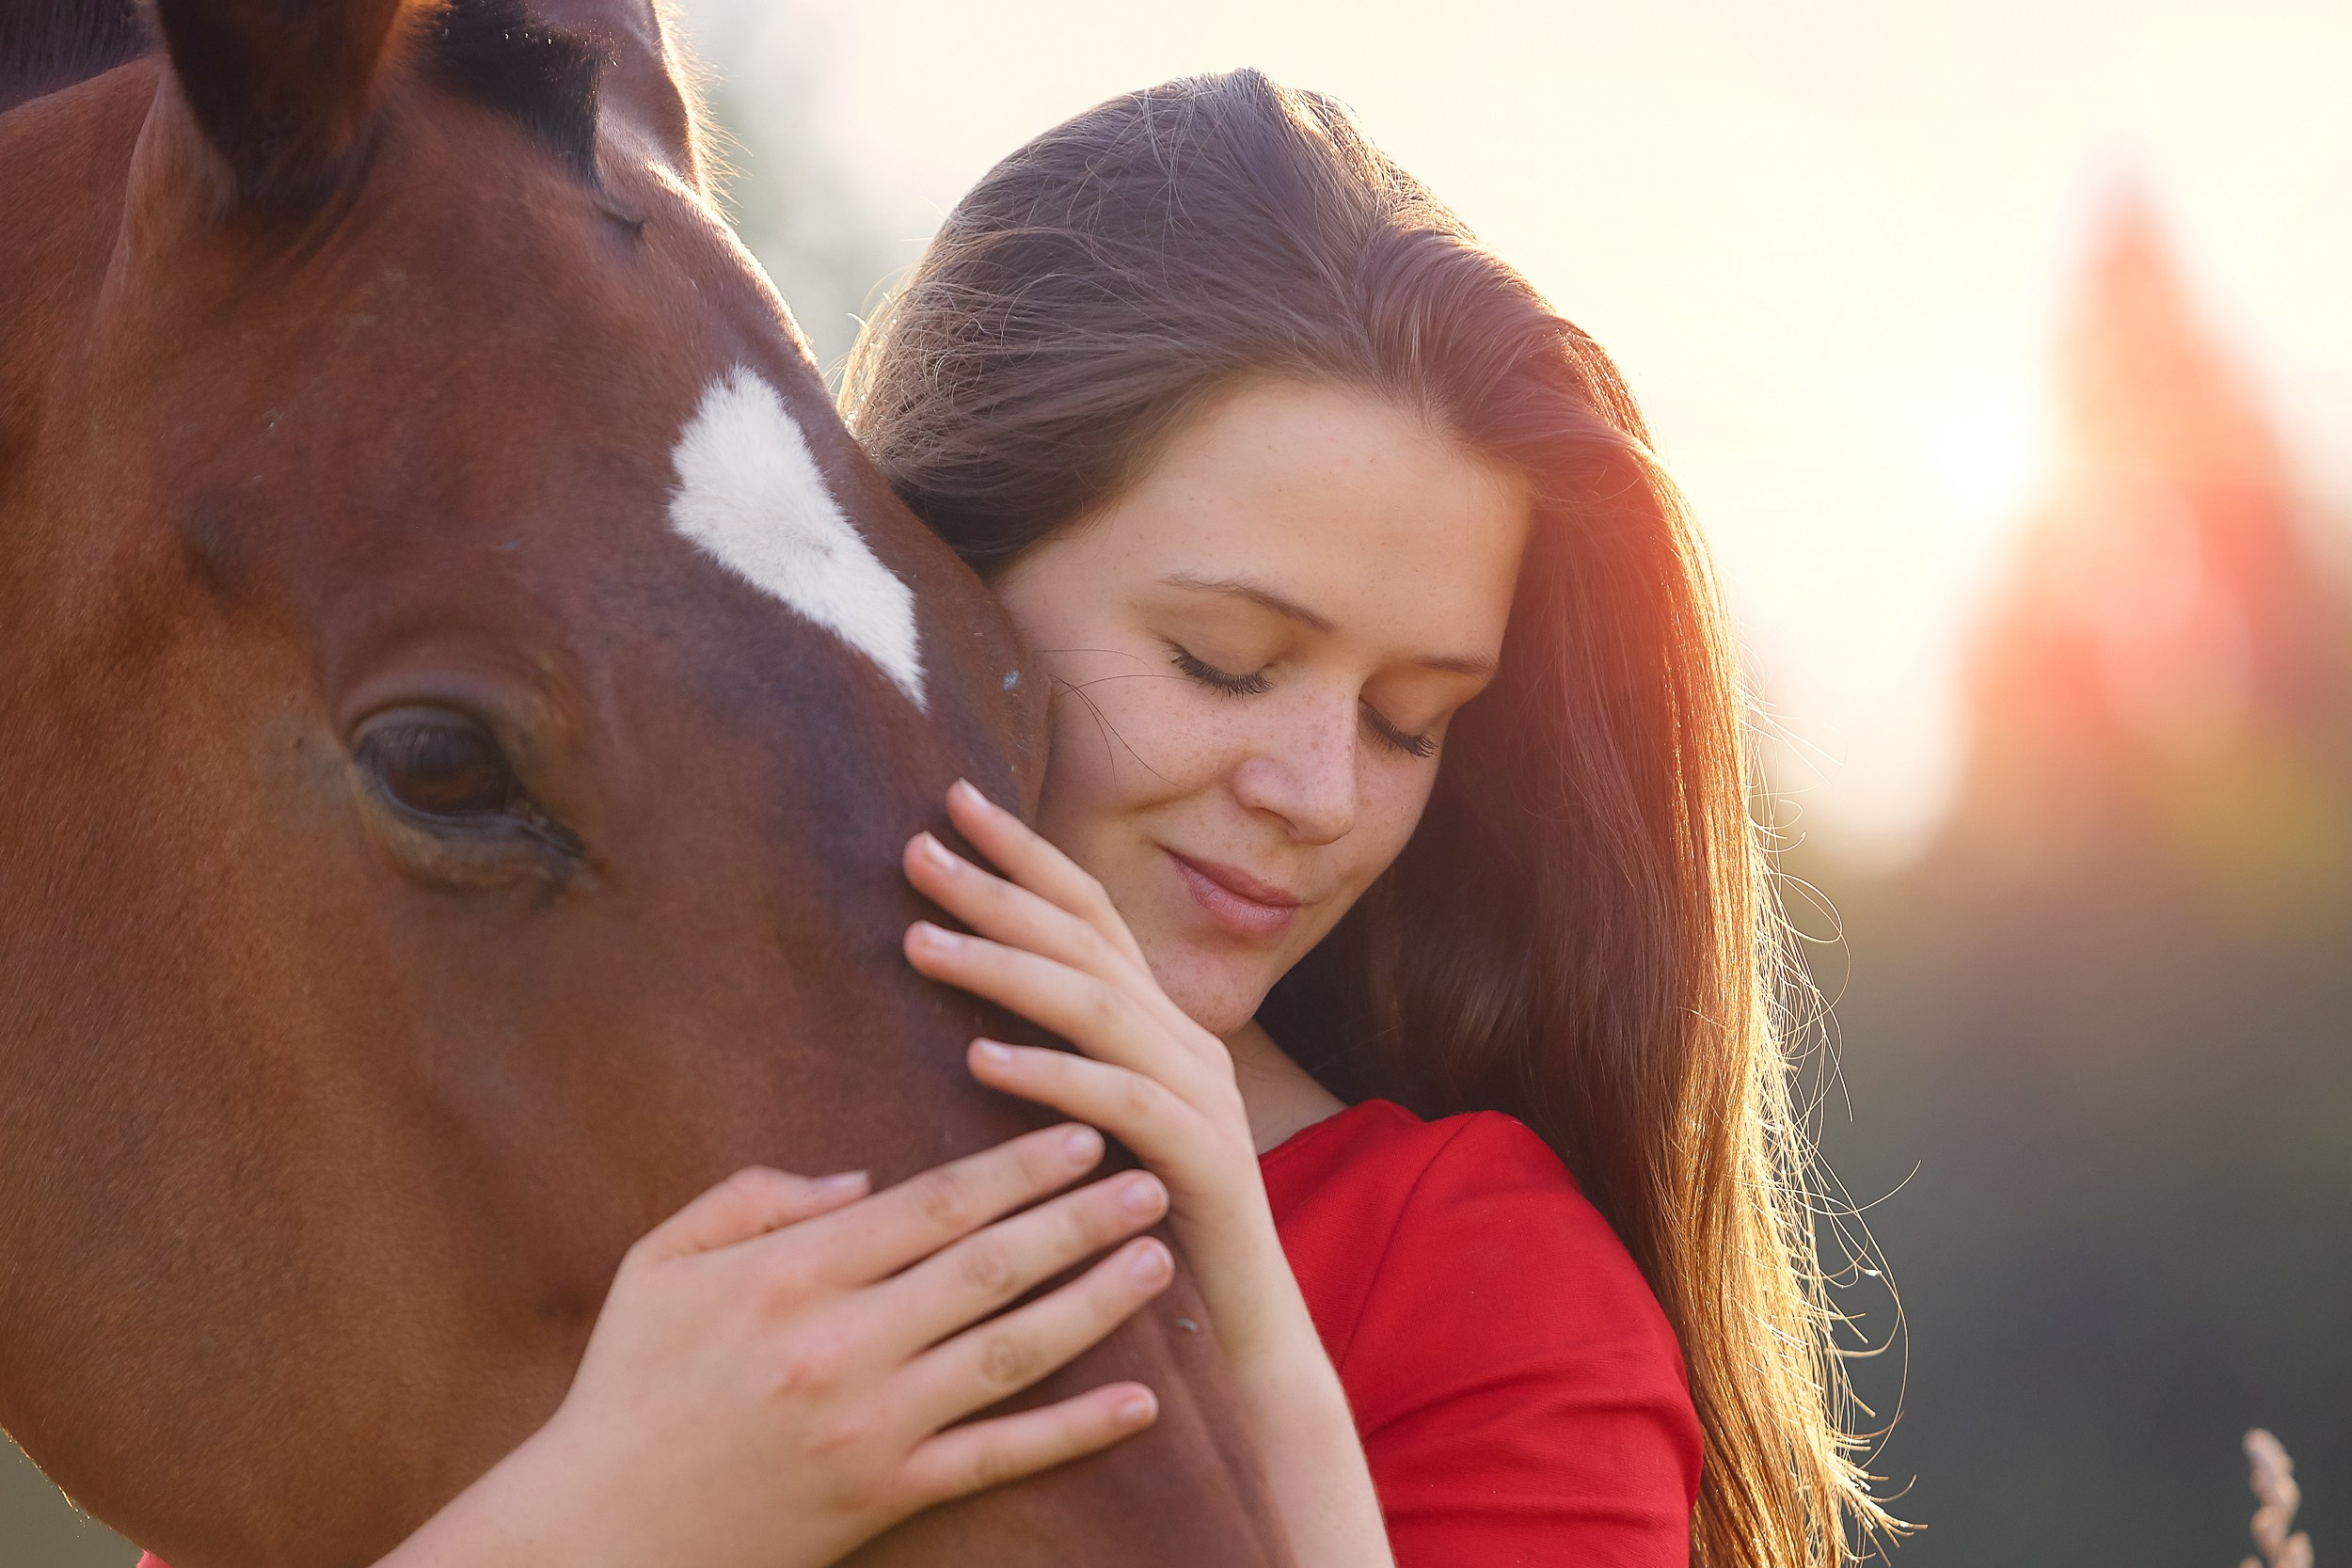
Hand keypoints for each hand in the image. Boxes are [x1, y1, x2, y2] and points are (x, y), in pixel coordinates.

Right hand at [389, 1126, 1172, 1567]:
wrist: (595, 1532)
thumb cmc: (627, 1385)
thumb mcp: (659, 1263)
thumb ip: (753, 1197)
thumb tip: (862, 1182)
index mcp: (788, 1275)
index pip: (933, 1204)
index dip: (1016, 1166)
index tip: (1079, 1134)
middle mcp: (841, 1345)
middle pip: (990, 1267)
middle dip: (1079, 1218)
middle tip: (1150, 1179)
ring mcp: (871, 1426)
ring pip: (1010, 1353)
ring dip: (1094, 1303)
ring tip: (1157, 1258)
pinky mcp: (886, 1496)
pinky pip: (997, 1458)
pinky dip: (1072, 1431)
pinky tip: (1138, 1401)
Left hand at [900, 782, 1394, 1566]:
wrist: (1246, 1326)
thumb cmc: (1149, 1225)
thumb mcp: (1100, 1124)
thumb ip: (1062, 1059)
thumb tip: (977, 1004)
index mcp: (1160, 1025)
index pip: (1089, 914)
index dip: (1025, 854)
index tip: (951, 803)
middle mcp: (1185, 1042)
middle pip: (1086, 941)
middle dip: (999, 887)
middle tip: (916, 849)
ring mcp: (1199, 1094)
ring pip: (1097, 1005)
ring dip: (1005, 966)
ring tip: (920, 942)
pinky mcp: (1200, 1157)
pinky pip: (1120, 1100)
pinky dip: (1049, 1072)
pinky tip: (981, 1058)